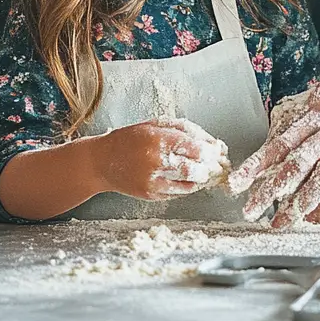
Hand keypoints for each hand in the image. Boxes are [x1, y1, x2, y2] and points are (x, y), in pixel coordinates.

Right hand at [92, 117, 229, 200]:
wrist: (102, 162)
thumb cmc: (132, 138)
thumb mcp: (158, 124)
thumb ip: (187, 130)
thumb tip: (214, 144)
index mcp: (158, 140)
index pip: (195, 149)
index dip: (211, 152)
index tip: (217, 150)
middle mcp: (156, 162)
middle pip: (195, 170)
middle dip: (210, 167)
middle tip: (217, 163)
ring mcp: (153, 182)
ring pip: (189, 185)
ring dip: (203, 179)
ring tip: (206, 171)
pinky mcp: (150, 196)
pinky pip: (178, 193)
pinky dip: (189, 186)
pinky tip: (189, 178)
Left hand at [228, 82, 319, 227]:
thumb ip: (314, 123)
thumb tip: (288, 153)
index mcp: (318, 102)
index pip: (282, 135)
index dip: (259, 160)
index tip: (239, 179)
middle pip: (290, 153)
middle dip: (266, 182)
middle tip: (247, 204)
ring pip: (310, 169)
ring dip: (289, 198)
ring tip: (275, 220)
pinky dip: (316, 198)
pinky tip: (303, 212)